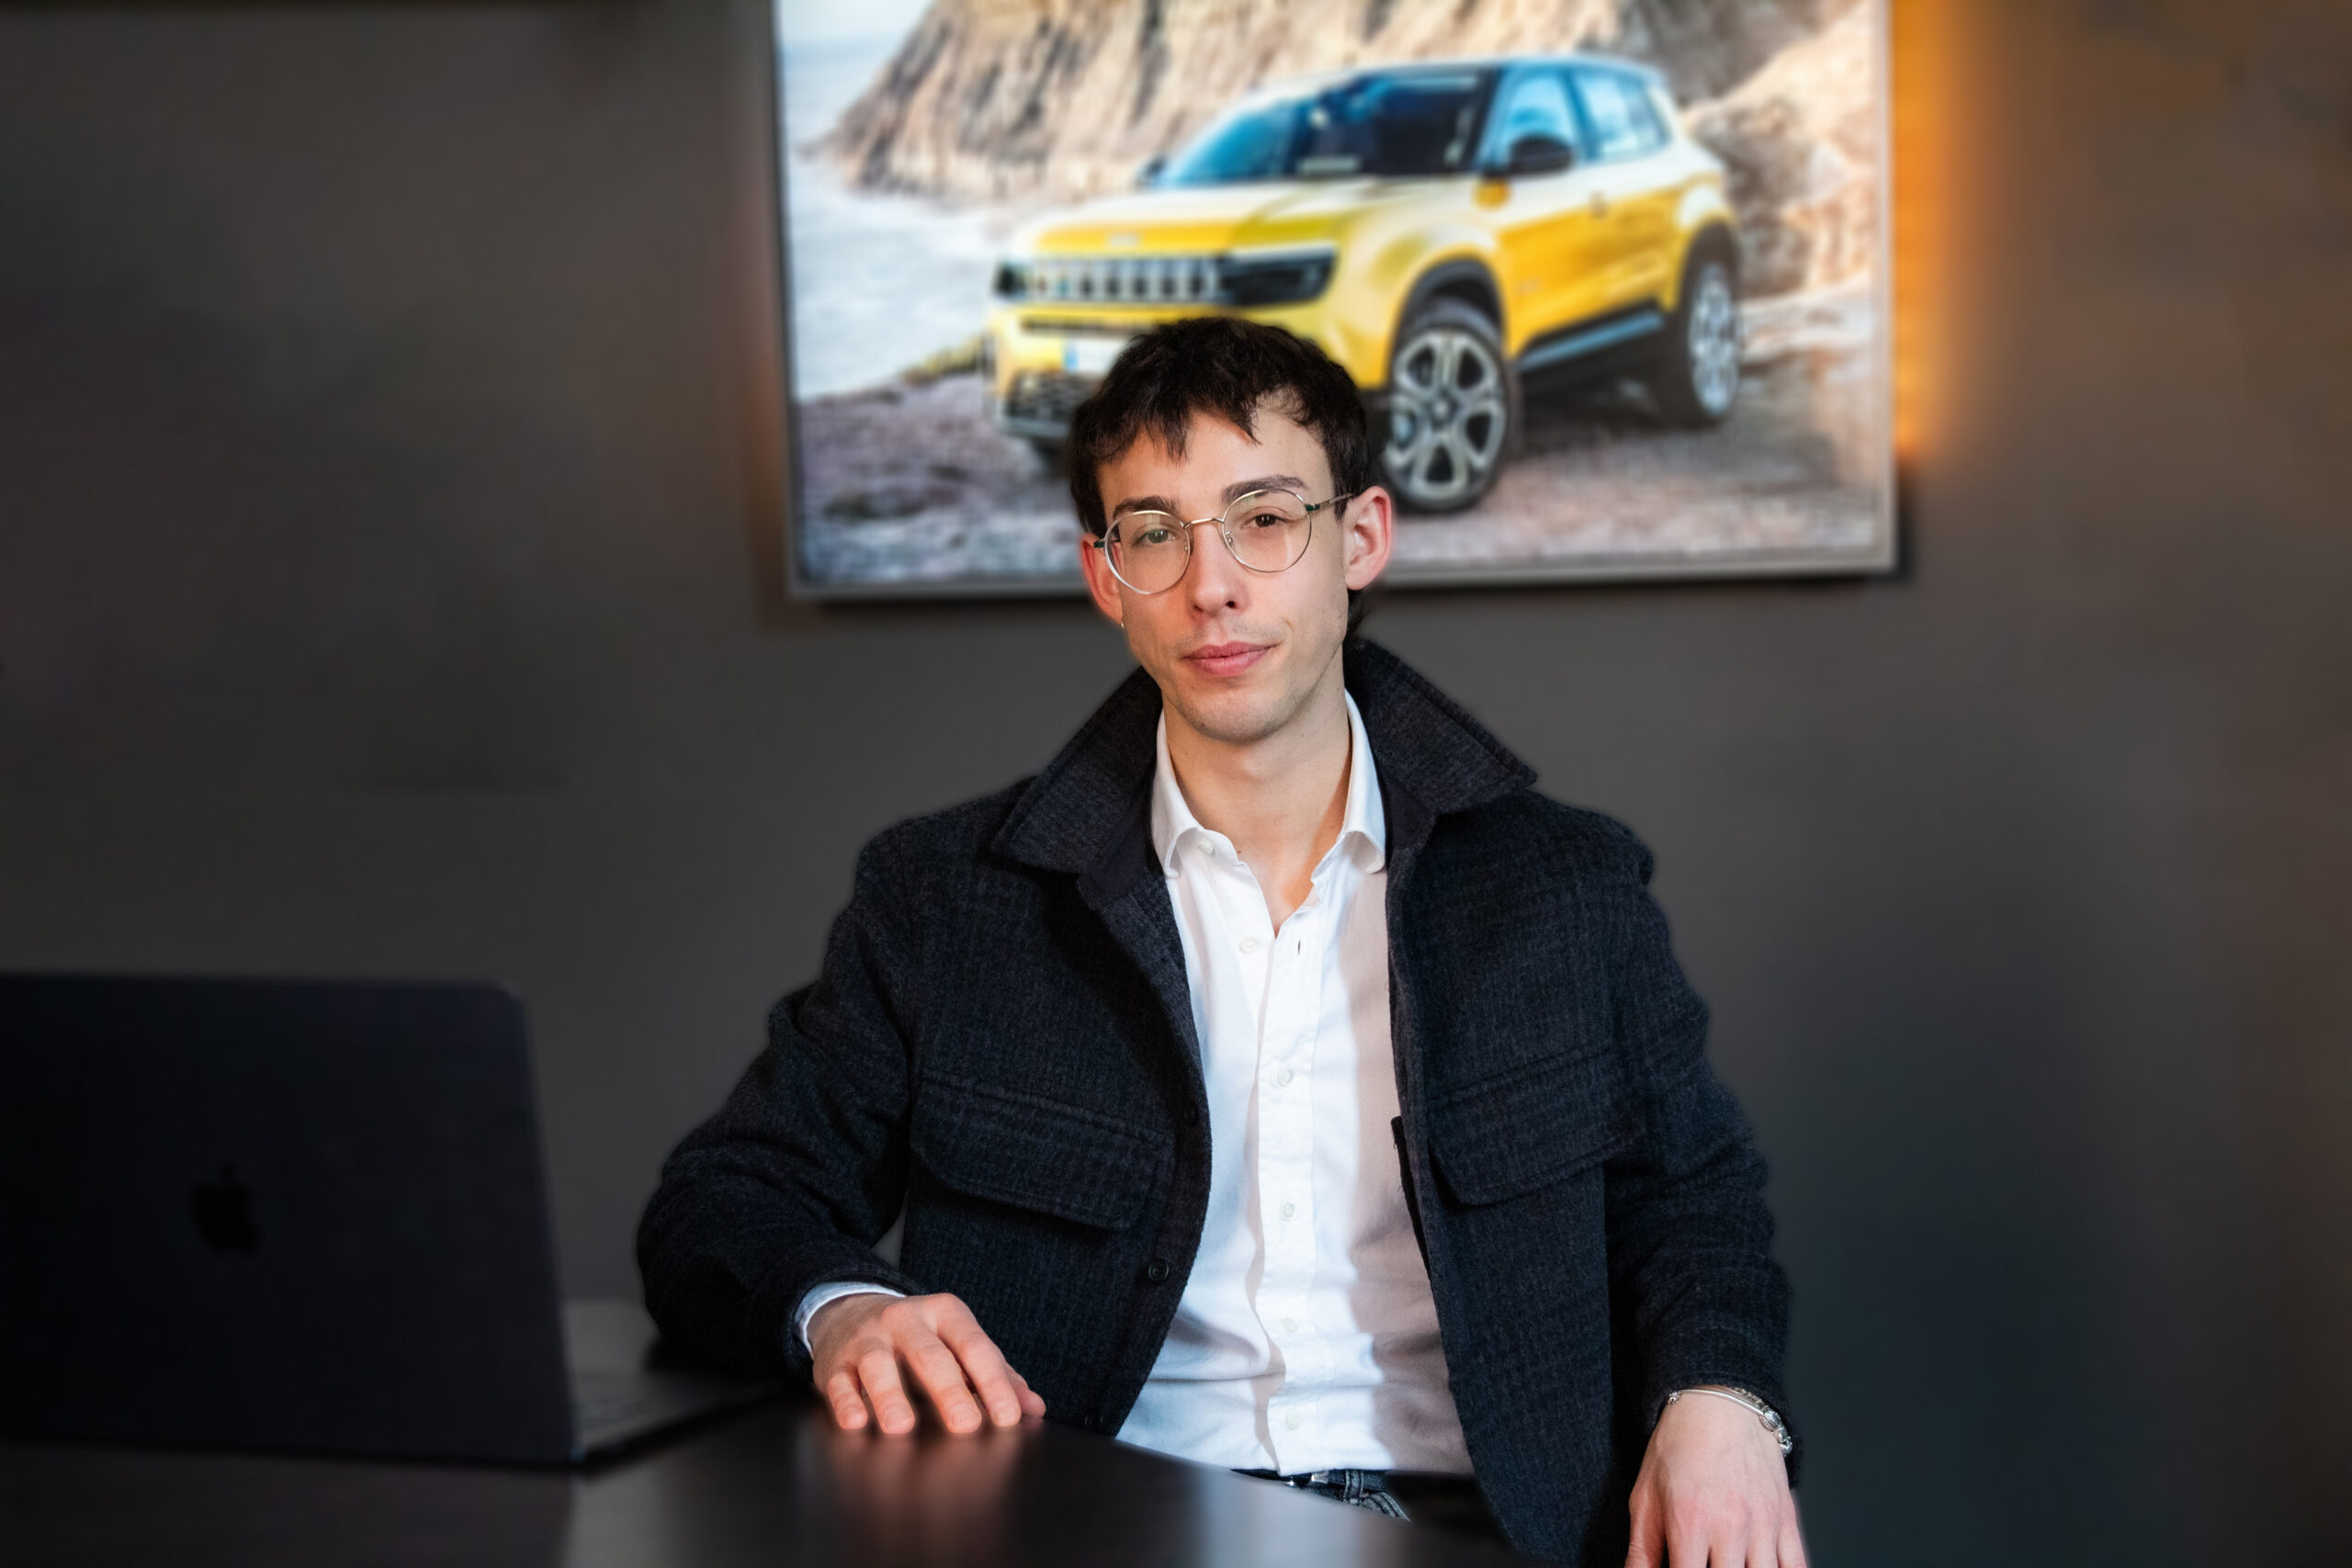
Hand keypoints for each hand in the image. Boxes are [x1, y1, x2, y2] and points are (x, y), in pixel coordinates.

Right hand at [807, 1291, 1045, 1436]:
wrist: (850, 1309)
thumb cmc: (920, 1338)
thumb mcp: (959, 1343)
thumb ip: (998, 1374)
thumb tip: (1035, 1408)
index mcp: (945, 1313)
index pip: (974, 1346)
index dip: (993, 1382)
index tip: (1008, 1418)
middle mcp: (905, 1320)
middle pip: (929, 1356)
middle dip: (949, 1392)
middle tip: (966, 1426)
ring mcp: (867, 1339)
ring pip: (877, 1364)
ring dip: (890, 1396)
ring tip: (902, 1427)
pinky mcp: (834, 1362)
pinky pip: (838, 1381)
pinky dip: (846, 1402)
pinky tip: (856, 1422)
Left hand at [1625, 1388, 1805, 1566]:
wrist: (1719, 1405)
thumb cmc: (1678, 1448)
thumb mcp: (1645, 1498)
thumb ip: (1641, 1552)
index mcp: (1689, 1524)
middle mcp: (1730, 1528)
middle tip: (1701, 1564)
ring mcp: (1763, 1526)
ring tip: (1728, 1565)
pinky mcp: (1786, 1521)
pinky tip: (1760, 1567)